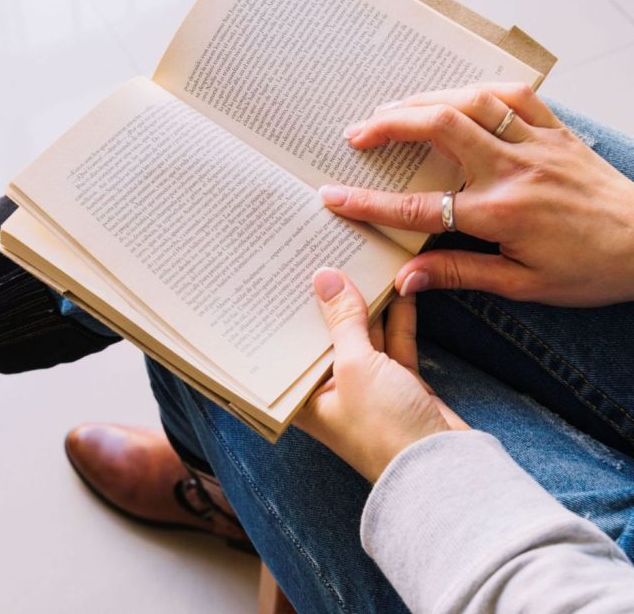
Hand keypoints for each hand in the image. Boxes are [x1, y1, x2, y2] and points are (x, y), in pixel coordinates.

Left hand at [294, 268, 467, 483]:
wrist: (441, 465)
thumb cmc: (382, 427)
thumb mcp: (354, 365)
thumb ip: (343, 320)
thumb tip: (325, 278)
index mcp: (305, 399)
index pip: (289, 351)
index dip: (286, 317)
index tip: (282, 280)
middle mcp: (332, 392)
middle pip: (325, 339)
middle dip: (327, 303)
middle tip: (320, 258)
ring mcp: (368, 387)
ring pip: (363, 336)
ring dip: (365, 305)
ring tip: (357, 262)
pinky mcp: (400, 383)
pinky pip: (393, 342)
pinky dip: (396, 318)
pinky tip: (396, 286)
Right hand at [320, 82, 633, 306]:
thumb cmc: (590, 270)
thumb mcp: (523, 285)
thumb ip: (460, 275)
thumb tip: (406, 279)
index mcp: (500, 214)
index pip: (420, 208)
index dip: (369, 203)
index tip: (333, 196)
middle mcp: (514, 170)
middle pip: (440, 128)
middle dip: (390, 125)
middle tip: (357, 133)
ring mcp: (537, 143)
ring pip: (472, 102)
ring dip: (425, 100)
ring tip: (392, 110)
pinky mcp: (556, 131)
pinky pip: (515, 95)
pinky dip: (479, 89)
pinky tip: (456, 96)